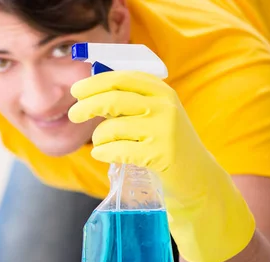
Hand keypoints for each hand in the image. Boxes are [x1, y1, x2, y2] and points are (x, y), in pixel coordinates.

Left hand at [68, 71, 254, 261]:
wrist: (196, 176)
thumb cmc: (165, 143)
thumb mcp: (154, 114)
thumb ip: (128, 101)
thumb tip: (88, 93)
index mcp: (161, 91)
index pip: (121, 78)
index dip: (94, 83)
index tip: (76, 90)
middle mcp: (165, 106)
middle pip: (113, 99)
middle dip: (87, 106)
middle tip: (72, 114)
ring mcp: (164, 130)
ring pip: (111, 128)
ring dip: (97, 138)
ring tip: (100, 144)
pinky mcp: (159, 155)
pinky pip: (116, 150)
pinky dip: (102, 152)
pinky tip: (102, 154)